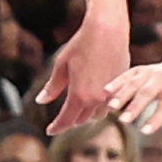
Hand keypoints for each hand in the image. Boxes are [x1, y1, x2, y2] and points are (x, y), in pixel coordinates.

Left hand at [39, 10, 129, 133]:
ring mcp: (110, 95)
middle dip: (71, 120)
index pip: (66, 120)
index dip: (57, 127)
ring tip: (78, 110)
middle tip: (62, 119)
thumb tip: (40, 101)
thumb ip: (52, 87)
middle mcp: (96, 99)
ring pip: (97, 116)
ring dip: (87, 115)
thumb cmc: (81, 45)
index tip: (50, 131)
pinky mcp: (121, 88)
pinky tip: (94, 99)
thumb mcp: (61, 65)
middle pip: (82, 120)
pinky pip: (109, 106)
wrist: (107, 30)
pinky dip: (99, 106)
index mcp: (79, 95)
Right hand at [105, 53, 161, 134]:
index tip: (145, 131)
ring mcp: (149, 73)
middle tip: (123, 121)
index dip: (156, 118)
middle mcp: (161, 80)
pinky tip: (104, 93)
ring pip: (134, 84)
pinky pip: (126, 76)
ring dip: (121, 95)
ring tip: (110, 108)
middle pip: (147, 93)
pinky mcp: (139, 69)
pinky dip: (116, 83)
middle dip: (135, 107)